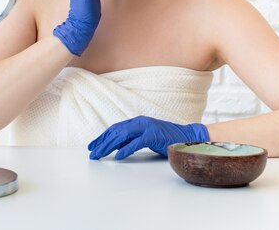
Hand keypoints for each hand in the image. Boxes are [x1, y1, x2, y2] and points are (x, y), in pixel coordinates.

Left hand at [88, 116, 209, 159]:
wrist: (186, 137)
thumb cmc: (165, 139)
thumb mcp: (145, 137)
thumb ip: (132, 139)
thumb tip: (115, 146)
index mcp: (137, 121)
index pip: (115, 128)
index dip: (102, 136)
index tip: (92, 146)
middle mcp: (140, 122)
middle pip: (116, 131)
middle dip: (102, 142)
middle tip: (92, 153)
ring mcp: (147, 127)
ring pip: (122, 136)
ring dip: (109, 146)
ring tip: (99, 155)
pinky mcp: (154, 136)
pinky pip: (136, 143)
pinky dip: (126, 150)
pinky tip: (118, 157)